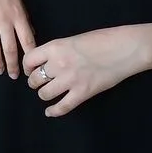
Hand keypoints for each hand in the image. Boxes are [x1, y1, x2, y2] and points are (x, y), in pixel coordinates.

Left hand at [22, 26, 147, 116]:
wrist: (124, 48)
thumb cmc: (101, 40)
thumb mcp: (73, 40)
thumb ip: (58, 51)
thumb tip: (47, 61)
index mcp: (55, 47)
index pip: (29, 60)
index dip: (27, 67)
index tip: (30, 70)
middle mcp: (58, 63)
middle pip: (34, 79)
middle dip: (34, 82)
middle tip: (39, 82)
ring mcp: (70, 80)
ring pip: (45, 94)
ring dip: (44, 94)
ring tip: (48, 93)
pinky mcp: (83, 93)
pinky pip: (62, 107)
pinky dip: (54, 111)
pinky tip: (50, 112)